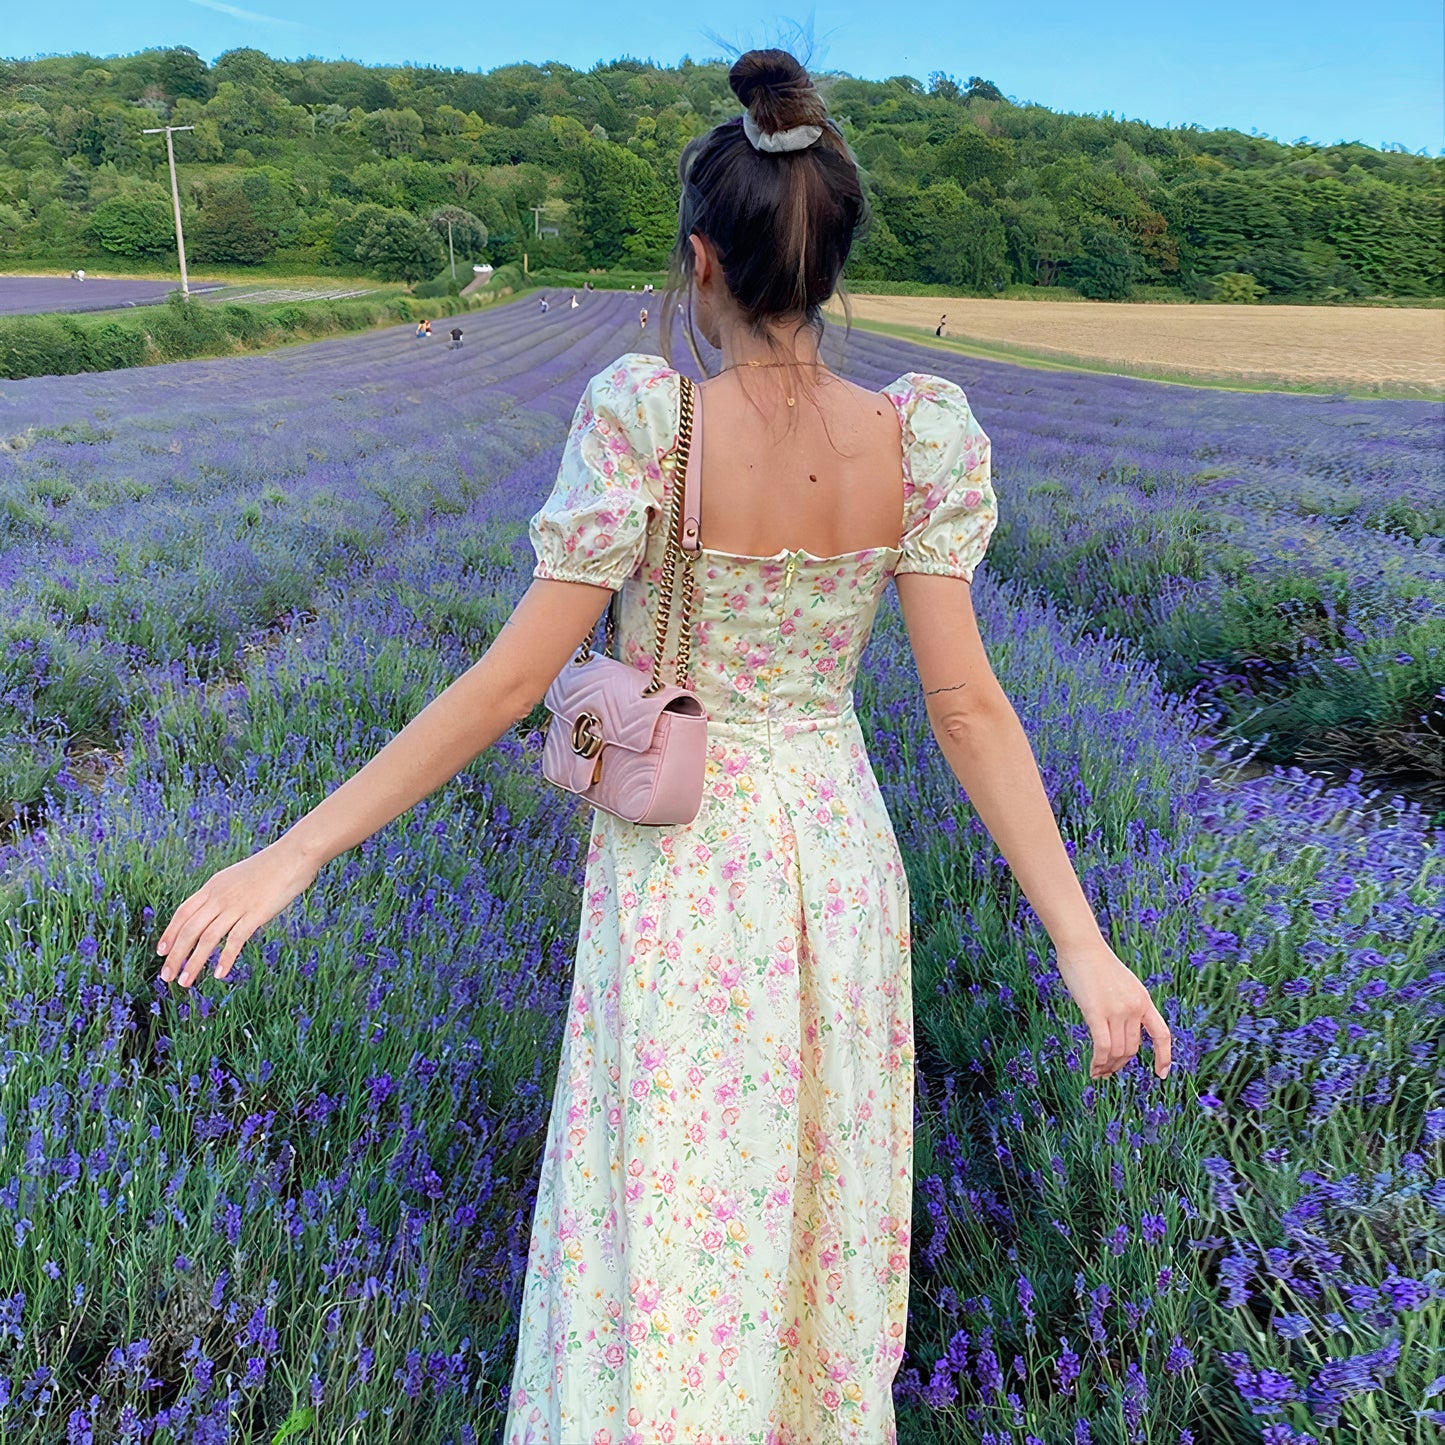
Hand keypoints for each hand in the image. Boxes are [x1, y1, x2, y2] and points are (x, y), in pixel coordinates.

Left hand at [156, 841, 318, 987]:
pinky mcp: (256, 914)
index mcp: (213, 887)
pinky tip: (219, 973)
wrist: (294, 855)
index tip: (161, 952)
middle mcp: (219, 897)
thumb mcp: (237, 878)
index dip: (169, 933)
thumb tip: (217, 912)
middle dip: (175, 955)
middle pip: (189, 930)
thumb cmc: (270, 867)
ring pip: (207, 938)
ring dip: (194, 962)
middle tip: (167, 976)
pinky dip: (225, 958)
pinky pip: (235, 939)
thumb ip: (224, 894)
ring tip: (186, 981)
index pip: (182, 913)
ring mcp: (237, 905)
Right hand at [1055, 940, 1171, 1079]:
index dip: (1164, 1056)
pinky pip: (1102, 1046)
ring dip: (1108, 1066)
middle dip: (1120, 1063)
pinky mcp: (1096, 1012)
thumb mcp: (1122, 984)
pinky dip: (1099, 1062)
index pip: (1161, 1034)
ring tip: (1099, 1072)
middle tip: (1109, 1070)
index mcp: (1144, 1000)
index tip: (1161, 1074)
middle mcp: (1134, 1007)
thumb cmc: (1096, 963)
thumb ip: (1125, 1005)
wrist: (1082, 946)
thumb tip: (1119, 1028)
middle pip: (1132, 1048)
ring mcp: (1116, 1010)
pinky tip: (1093, 1068)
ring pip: (1117, 1050)